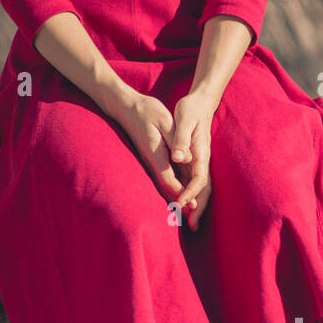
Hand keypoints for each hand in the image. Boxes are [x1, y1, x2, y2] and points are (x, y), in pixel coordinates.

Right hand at [103, 90, 184, 204]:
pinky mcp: (153, 159)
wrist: (127, 107)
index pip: (171, 182)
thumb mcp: (164, 122)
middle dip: (181, 201)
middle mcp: (153, 163)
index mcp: (157, 156)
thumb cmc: (147, 112)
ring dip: (177, 196)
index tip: (194, 205)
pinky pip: (164, 176)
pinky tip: (182, 189)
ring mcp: (152, 162)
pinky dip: (174, 185)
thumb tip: (186, 158)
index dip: (182, 194)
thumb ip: (176, 141)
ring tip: (191, 208)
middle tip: (195, 215)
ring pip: (166, 184)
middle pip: (168, 188)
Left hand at [169, 91, 215, 230]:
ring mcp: (202, 162)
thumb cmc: (191, 109)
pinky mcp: (197, 161)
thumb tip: (180, 157)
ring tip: (192, 223)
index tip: (180, 203)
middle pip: (205, 189)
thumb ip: (182, 139)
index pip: (198, 178)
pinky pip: (198, 183)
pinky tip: (188, 205)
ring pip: (203, 188)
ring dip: (198, 206)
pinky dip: (195, 197)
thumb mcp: (184, 120)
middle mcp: (204, 160)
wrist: (201, 102)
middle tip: (192, 226)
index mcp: (201, 153)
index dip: (190, 193)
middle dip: (199, 208)